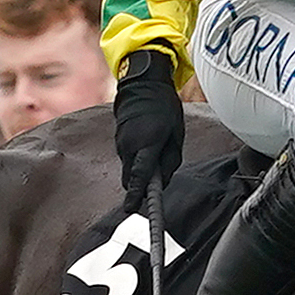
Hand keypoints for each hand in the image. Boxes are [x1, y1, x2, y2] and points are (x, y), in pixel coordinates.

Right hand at [114, 46, 184, 201]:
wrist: (143, 85)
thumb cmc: (164, 109)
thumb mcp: (176, 135)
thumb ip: (170, 161)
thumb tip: (161, 183)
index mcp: (147, 143)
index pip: (140, 175)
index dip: (137, 194)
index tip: (130, 209)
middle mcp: (129, 145)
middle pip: (131, 178)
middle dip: (140, 186)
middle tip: (153, 187)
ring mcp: (121, 142)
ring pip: (129, 169)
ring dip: (140, 171)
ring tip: (156, 153)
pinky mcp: (118, 140)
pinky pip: (127, 159)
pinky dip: (136, 161)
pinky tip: (147, 147)